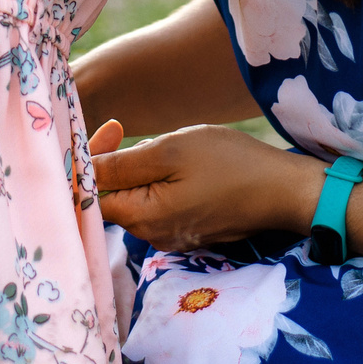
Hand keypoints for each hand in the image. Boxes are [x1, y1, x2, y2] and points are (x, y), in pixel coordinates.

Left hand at [88, 121, 325, 252]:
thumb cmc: (229, 164)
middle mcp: (151, 235)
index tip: (112, 128)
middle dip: (113, 162)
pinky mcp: (186, 229)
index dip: (89, 161)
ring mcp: (170, 235)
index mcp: (143, 218)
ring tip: (166, 146)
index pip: (91, 195)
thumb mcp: (170, 151)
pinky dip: (156, 180)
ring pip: (134, 198)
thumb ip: (121, 165)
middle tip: (130, 130)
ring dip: (137, 169)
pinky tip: (179, 164)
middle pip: (111, 197)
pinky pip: (156, 204)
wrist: (282, 189)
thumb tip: (80, 172)